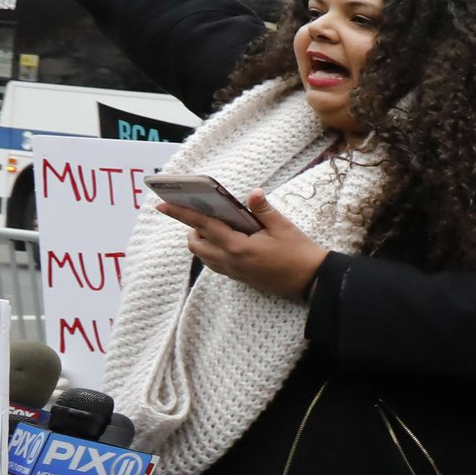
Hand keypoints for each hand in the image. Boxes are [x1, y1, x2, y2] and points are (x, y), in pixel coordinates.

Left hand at [172, 188, 327, 298]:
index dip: (181, 213)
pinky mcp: (240, 278)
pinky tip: (229, 241)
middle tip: (208, 215)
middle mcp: (230, 261)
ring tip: (219, 227)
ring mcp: (234, 272)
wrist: (312, 282)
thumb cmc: (300, 253)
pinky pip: (215, 264)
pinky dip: (213, 251)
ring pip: (203, 256)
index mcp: (238, 247)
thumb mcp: (284, 227)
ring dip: (202, 241)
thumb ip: (264, 210)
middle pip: (195, 244)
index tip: (163, 204)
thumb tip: (252, 192)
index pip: (202, 225)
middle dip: (192, 228)